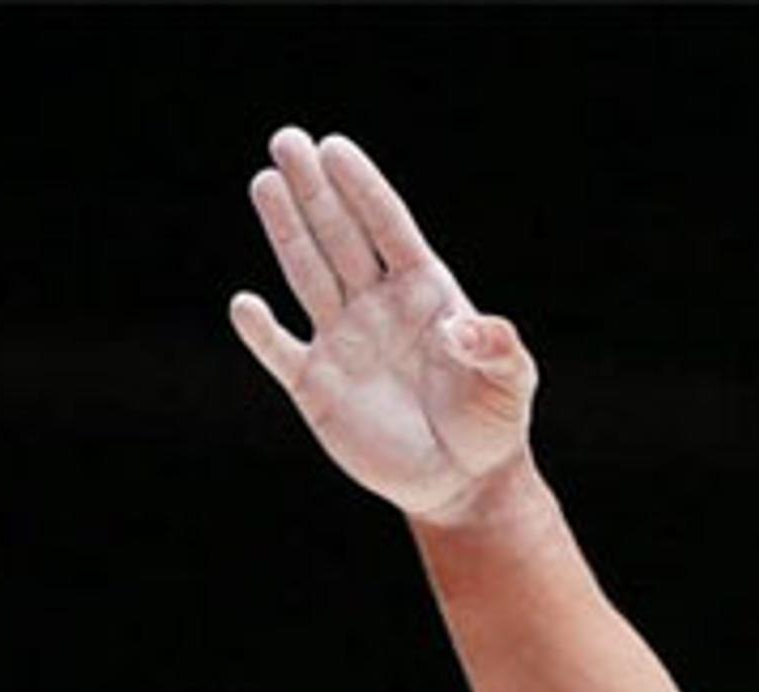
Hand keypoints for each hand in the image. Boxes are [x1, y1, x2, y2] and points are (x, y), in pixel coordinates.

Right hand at [228, 129, 537, 523]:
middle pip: (339, 236)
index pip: (387, 228)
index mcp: (424, 293)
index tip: (335, 148)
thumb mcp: (512, 383)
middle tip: (287, 140)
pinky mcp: (316, 386)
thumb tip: (463, 327)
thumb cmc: (493, 424)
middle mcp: (376, 306)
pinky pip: (280, 351)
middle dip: (314, 189)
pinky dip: (261, 331)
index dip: (362, 188)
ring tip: (265, 181)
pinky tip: (246, 304)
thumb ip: (497, 349)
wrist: (465, 484)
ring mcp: (343, 341)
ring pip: (307, 274)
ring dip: (285, 231)